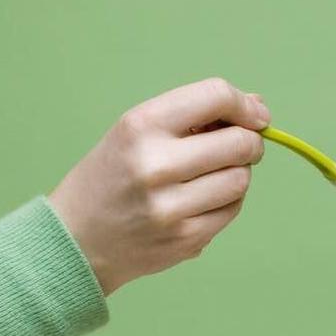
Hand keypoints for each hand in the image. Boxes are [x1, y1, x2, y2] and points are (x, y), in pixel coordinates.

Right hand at [49, 77, 270, 294]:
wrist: (77, 239)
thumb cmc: (113, 177)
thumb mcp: (136, 132)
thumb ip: (194, 116)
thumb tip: (258, 105)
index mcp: (141, 126)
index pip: (215, 96)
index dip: (246, 105)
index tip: (257, 115)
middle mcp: (156, 165)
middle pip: (239, 143)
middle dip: (250, 143)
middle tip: (243, 146)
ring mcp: (172, 207)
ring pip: (241, 180)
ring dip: (238, 174)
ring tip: (212, 175)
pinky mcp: (186, 239)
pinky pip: (232, 210)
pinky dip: (227, 202)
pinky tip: (202, 200)